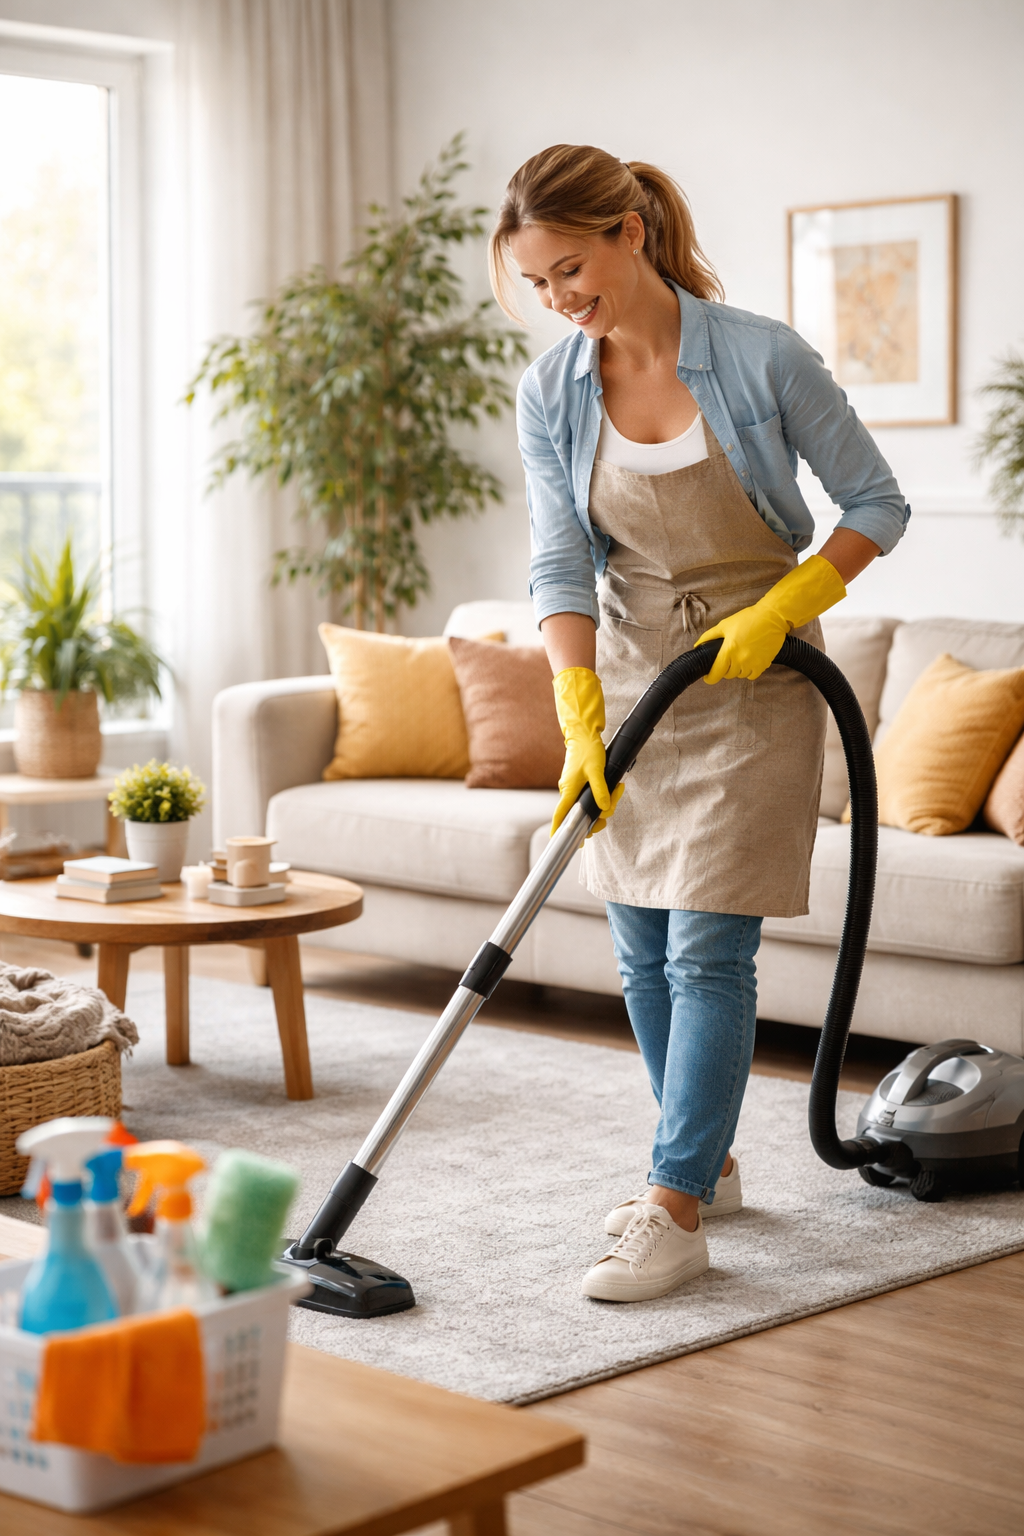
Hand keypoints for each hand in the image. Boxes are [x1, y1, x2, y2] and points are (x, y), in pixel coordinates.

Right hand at [551, 668, 622, 835]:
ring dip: (606, 803)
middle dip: (599, 816)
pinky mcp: (580, 785)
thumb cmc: (587, 750)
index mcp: (569, 790)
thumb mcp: (596, 770)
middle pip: (581, 815)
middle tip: (612, 805)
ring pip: (590, 806)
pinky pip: (592, 797)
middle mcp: (569, 792)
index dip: (558, 829)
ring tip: (618, 790)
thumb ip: (600, 790)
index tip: (557, 841)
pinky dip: (604, 796)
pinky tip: (614, 789)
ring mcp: (574, 789)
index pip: (560, 815)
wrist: (583, 735)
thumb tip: (604, 809)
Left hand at [697, 605, 788, 683]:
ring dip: (737, 669)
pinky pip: (752, 676)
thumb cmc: (748, 619)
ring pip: (740, 675)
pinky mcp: (763, 665)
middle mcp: (740, 660)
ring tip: (740, 656)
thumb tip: (697, 645)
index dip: (710, 678)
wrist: (772, 618)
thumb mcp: (725, 625)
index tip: (708, 677)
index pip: (716, 673)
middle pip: (728, 675)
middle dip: (725, 669)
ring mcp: (753, 663)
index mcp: (729, 650)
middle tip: (728, 658)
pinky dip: (749, 671)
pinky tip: (749, 661)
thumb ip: (709, 636)